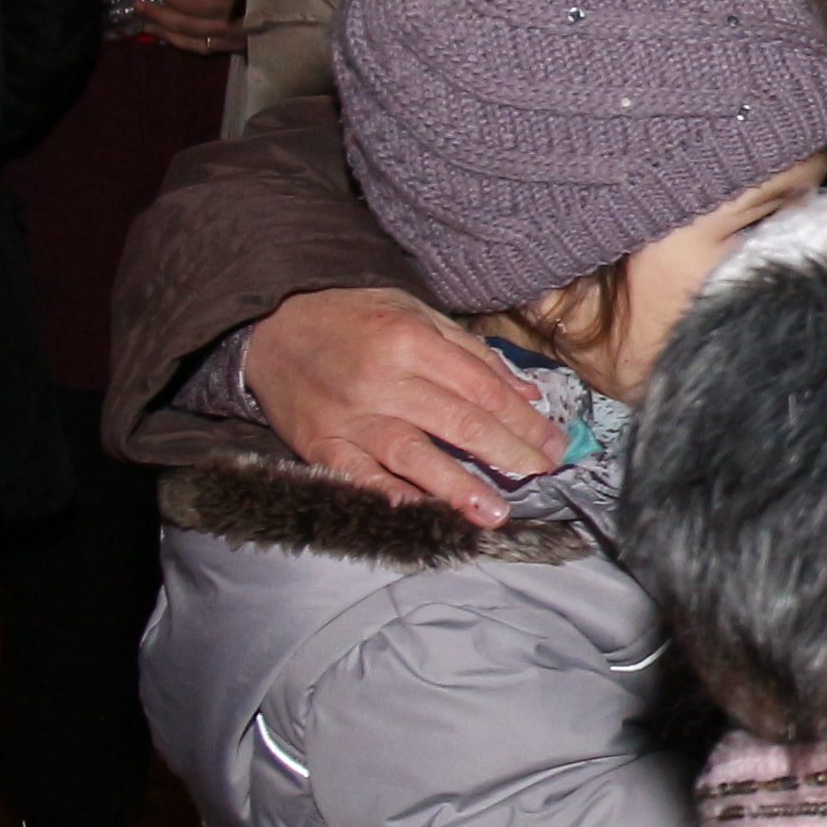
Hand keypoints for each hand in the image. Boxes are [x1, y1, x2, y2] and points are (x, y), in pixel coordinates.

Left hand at [129, 0, 245, 55]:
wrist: (322, 22)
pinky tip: (173, 37)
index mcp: (237, 7)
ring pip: (195, 43)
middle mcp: (232, 30)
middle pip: (188, 26)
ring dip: (167, 35)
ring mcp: (236, 44)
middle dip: (160, 16)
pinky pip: (206, 49)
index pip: (196, 5)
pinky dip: (186, 43)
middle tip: (138, 6)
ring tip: (146, 27)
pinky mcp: (240, 51)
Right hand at [236, 286, 548, 522]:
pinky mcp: (319, 445)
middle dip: (508, 452)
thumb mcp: (417, 315)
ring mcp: (350, 416)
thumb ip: (473, 355)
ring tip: (495, 512)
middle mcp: (383, 380)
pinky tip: (424, 511)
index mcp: (411, 341)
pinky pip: (360, 478)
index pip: (483, 390)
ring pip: (413, 456)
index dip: (524, 421)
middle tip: (542, 475)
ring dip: (458, 487)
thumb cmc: (353, 318)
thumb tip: (527, 393)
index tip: (555, 445)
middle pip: (459, 423)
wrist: (271, 325)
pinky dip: (392, 497)